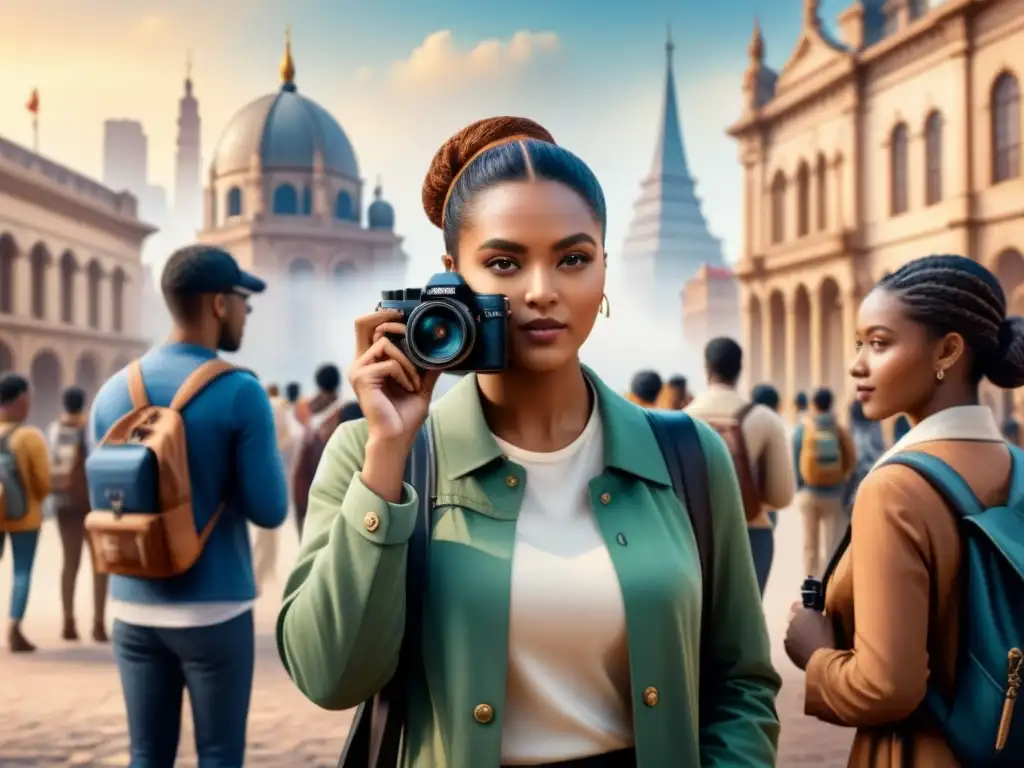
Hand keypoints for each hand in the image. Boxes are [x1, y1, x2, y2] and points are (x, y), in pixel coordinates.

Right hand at [349, 309, 440, 446]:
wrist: (396, 437)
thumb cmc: (404, 415)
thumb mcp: (421, 385)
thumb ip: (427, 367)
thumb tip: (445, 349)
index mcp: (370, 361)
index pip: (368, 327)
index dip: (383, 315)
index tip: (405, 316)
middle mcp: (360, 362)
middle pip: (362, 323)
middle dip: (386, 318)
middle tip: (407, 324)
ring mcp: (357, 369)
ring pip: (385, 343)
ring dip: (407, 360)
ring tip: (415, 382)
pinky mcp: (361, 378)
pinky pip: (389, 363)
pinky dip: (405, 374)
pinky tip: (410, 388)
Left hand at [784, 601, 835, 669]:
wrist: (822, 659)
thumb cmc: (829, 638)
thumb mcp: (829, 621)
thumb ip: (819, 615)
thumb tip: (816, 614)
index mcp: (802, 613)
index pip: (796, 605)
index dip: (802, 609)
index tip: (808, 615)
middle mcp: (791, 622)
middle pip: (793, 619)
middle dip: (800, 623)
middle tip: (811, 630)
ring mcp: (787, 635)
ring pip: (791, 632)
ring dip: (797, 634)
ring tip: (809, 642)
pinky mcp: (787, 647)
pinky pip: (790, 643)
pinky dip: (795, 645)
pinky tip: (805, 650)